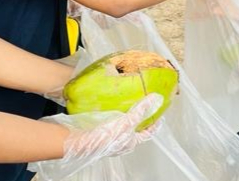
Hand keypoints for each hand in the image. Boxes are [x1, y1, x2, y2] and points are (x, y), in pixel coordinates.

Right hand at [28, 93, 162, 179]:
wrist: (78, 140)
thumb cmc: (103, 136)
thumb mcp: (126, 122)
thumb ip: (141, 111)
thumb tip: (156, 99)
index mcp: (130, 142)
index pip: (148, 133)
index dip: (155, 123)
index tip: (160, 111)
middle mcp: (121, 140)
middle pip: (135, 127)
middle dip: (141, 115)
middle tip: (145, 100)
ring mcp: (110, 135)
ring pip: (123, 122)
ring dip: (127, 111)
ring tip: (130, 97)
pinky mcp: (100, 128)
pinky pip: (111, 117)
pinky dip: (114, 108)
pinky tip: (112, 100)